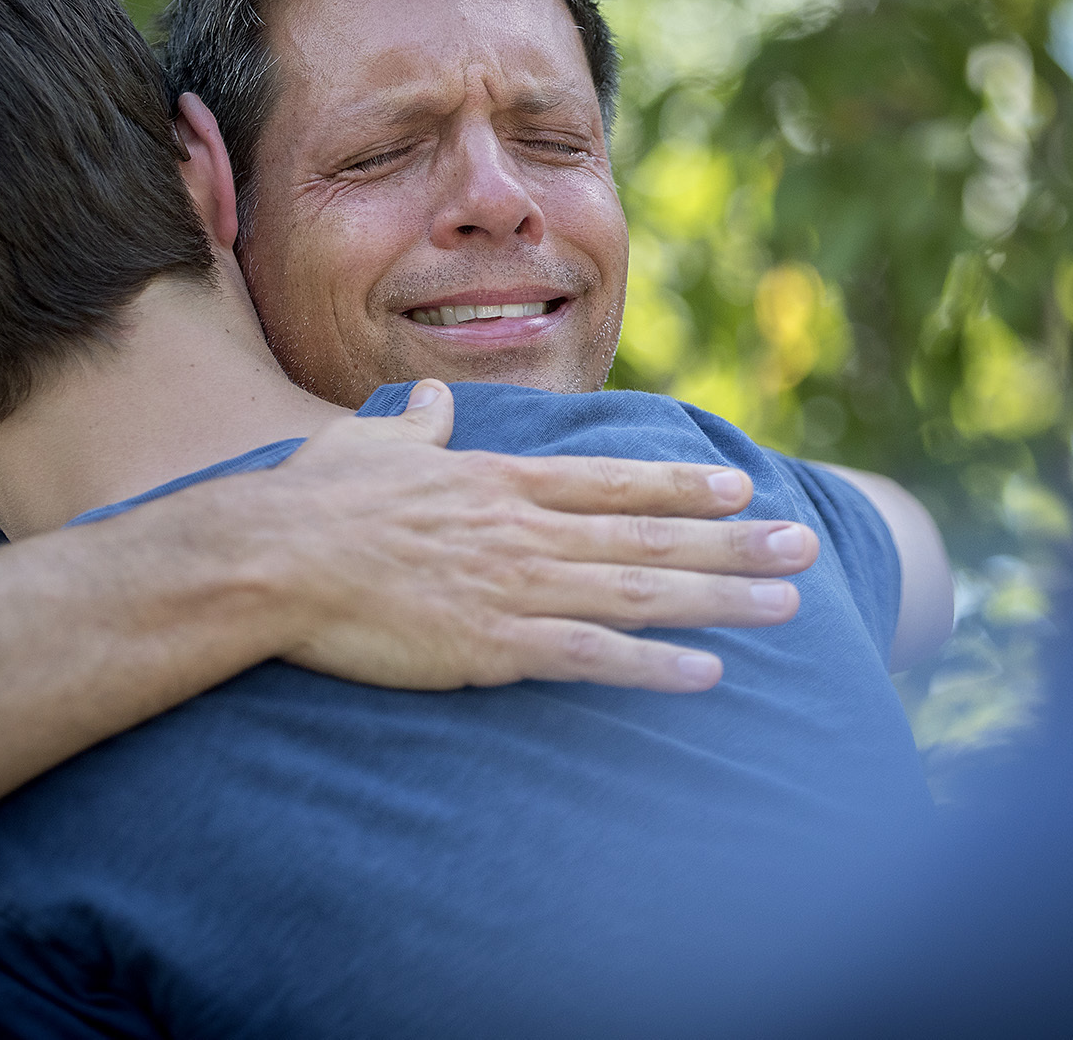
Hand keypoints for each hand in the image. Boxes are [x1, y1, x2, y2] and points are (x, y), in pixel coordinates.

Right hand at [159, 382, 815, 693]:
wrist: (269, 556)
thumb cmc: (313, 500)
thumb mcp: (373, 446)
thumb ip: (419, 426)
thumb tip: (433, 400)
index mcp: (499, 483)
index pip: (609, 482)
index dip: (678, 485)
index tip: (738, 486)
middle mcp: (525, 529)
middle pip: (648, 537)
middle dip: (732, 543)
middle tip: (803, 546)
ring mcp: (515, 585)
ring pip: (638, 592)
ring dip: (719, 598)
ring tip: (787, 604)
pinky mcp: (493, 643)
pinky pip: (590, 657)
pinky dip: (652, 665)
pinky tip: (708, 674)